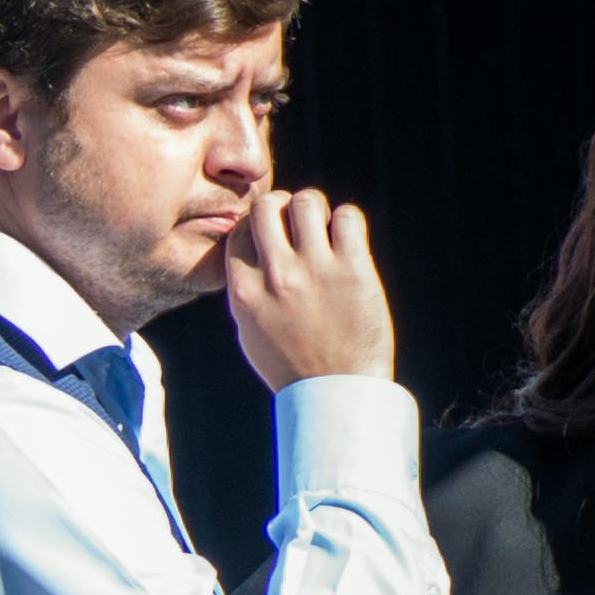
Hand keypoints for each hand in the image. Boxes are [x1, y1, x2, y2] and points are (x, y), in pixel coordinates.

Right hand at [220, 187, 394, 389]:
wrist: (337, 392)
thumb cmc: (293, 364)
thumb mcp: (250, 330)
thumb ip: (246, 290)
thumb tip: (248, 249)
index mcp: (245, 293)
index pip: (240, 231)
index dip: (255, 224)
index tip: (271, 232)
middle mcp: (276, 277)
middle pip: (268, 206)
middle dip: (281, 204)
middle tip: (295, 220)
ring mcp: (316, 271)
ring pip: (307, 202)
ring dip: (314, 208)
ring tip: (323, 226)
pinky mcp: (354, 270)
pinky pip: (348, 216)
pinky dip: (346, 220)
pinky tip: (346, 239)